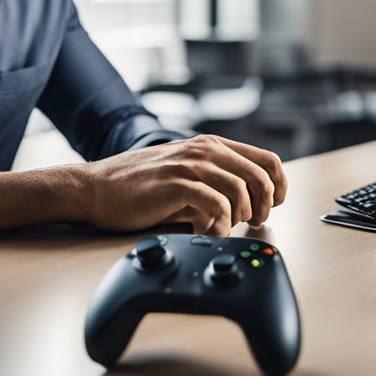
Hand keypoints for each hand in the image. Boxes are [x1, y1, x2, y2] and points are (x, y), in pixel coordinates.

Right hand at [81, 134, 287, 235]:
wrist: (96, 188)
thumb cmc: (138, 186)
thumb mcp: (183, 173)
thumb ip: (213, 181)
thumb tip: (246, 203)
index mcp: (211, 145)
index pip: (266, 158)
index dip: (279, 184)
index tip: (276, 204)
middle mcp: (205, 150)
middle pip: (260, 174)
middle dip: (266, 204)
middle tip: (257, 222)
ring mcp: (190, 164)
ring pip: (241, 189)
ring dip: (243, 214)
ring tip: (230, 227)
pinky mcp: (176, 184)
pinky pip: (216, 204)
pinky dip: (221, 222)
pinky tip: (211, 230)